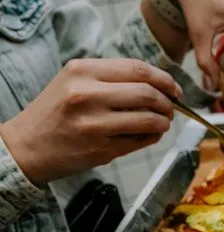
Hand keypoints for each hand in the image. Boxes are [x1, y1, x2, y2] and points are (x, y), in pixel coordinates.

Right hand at [1, 58, 179, 185]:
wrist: (29, 145)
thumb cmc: (57, 112)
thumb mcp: (75, 82)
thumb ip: (112, 79)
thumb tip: (160, 86)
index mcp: (82, 71)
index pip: (137, 69)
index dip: (164, 79)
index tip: (175, 89)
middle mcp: (87, 95)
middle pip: (147, 94)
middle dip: (167, 102)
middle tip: (171, 108)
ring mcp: (94, 124)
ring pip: (149, 119)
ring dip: (164, 122)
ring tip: (163, 123)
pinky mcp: (101, 149)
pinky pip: (141, 141)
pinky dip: (153, 137)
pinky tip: (150, 135)